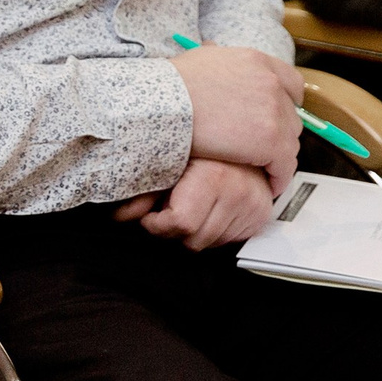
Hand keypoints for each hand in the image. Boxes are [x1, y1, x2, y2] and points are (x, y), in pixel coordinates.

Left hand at [116, 158, 276, 248]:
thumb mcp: (169, 162)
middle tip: (170, 209)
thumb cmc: (204, 146)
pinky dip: (216, 230)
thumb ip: (144, 192)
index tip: (151, 217)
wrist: (243, 137)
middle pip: (194, 239)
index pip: (180, 223)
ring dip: (196, 232)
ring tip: (191, 205)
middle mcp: (237, 193)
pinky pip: (230, 240)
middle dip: (176, 230)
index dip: (158, 224)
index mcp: (213, 177)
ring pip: (211, 243)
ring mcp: (252, 206)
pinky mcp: (261, 215)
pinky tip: (211, 209)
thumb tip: (120, 216)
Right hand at [169, 41, 301, 190]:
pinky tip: (267, 185)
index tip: (275, 119)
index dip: (285, 104)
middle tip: (263, 150)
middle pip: (291, 116)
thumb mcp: (202, 58)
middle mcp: (271, 83)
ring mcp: (274, 112)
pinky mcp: (271, 141)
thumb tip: (213, 52)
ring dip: (278, 158)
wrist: (164, 105)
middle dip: (279, 134)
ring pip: (290, 143)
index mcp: (257, 61)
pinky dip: (278, 178)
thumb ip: (220, 60)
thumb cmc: (172, 85)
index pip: (292, 84)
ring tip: (263, 170)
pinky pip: (285, 166)